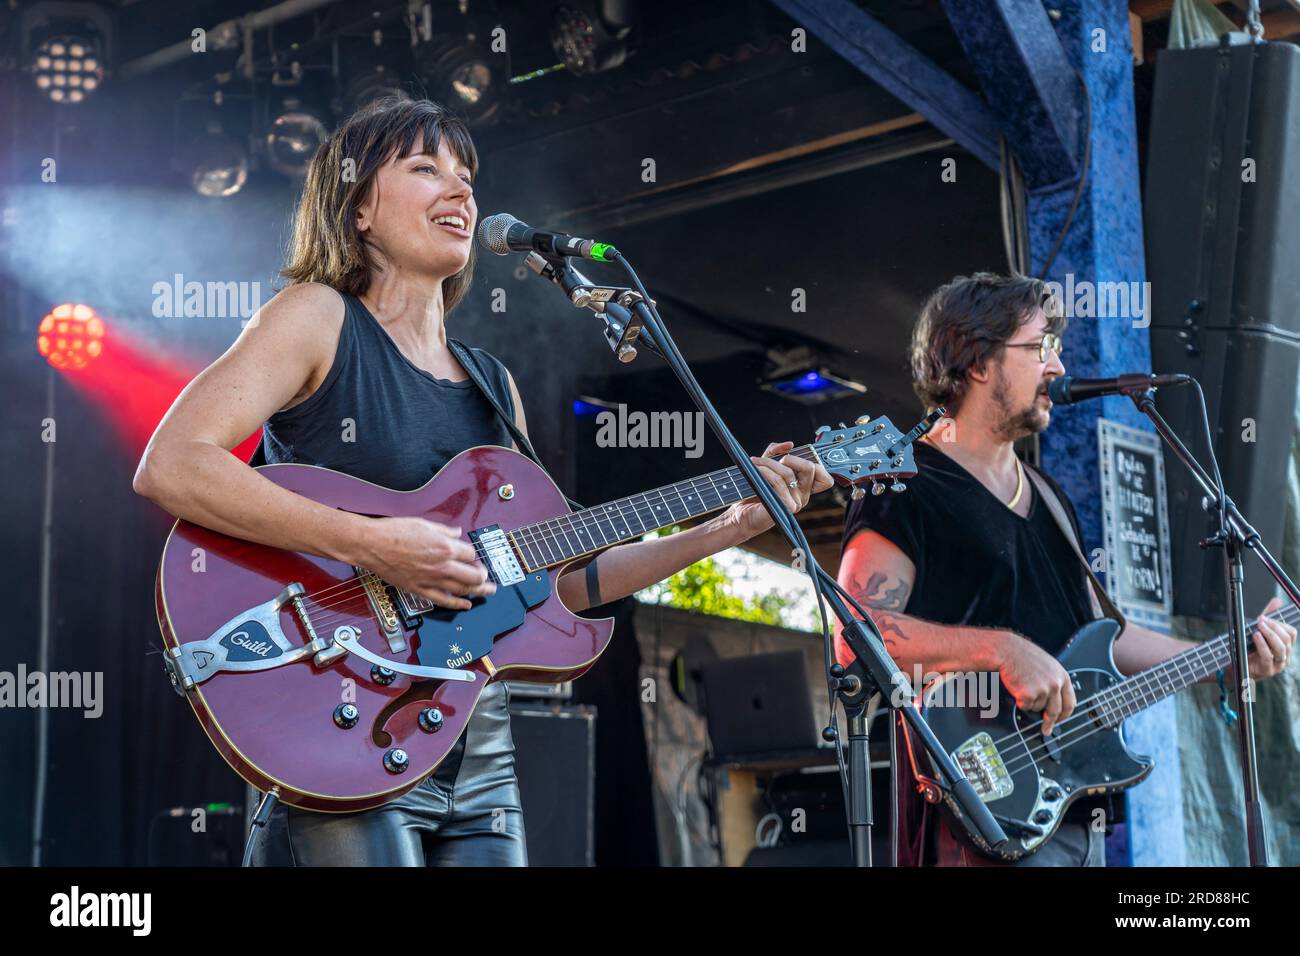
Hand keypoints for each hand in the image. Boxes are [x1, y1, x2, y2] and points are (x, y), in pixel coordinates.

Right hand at [358, 516, 495, 610]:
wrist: (371, 544)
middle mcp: (441, 565)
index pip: (471, 554)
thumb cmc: (394, 532)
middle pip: (473, 575)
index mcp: (444, 546)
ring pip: (462, 590)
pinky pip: (443, 600)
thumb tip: (457, 533)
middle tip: (486, 576)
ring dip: (478, 591)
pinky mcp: (419, 589)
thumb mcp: (424, 524)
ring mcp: (431, 579)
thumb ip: (444, 530)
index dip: (474, 555)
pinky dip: (457, 604)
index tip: (473, 556)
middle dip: (483, 576)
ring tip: (487, 591)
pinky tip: (466, 604)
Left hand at [726, 441, 833, 539]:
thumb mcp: (767, 466)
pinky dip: (766, 472)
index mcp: (803, 488)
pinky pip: (779, 483)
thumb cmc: (754, 492)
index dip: (815, 463)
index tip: (794, 459)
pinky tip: (757, 470)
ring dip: (770, 463)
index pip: (825, 478)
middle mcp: (803, 496)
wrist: (741, 513)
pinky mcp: (786, 507)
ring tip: (756, 462)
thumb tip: (789, 444)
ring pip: (790, 473)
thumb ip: (777, 452)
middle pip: (811, 468)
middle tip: (777, 460)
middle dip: (791, 458)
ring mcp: (796, 503)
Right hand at [995, 632, 1075, 736]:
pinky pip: (1025, 706)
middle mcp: (1055, 684)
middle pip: (1056, 711)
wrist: (1007, 651)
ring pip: (1037, 708)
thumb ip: (1054, 681)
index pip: (1070, 702)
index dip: (1065, 714)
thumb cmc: (1023, 655)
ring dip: (1030, 702)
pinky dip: (1019, 701)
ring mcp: (1043, 690)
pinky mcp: (1028, 695)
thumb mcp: (1048, 665)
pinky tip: (1017, 687)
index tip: (1060, 719)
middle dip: (1050, 723)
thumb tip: (1055, 700)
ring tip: (1023, 686)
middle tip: (1046, 729)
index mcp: (1062, 676)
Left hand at [1246, 597, 1294, 679]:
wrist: (1235, 664)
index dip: (1280, 624)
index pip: (1291, 633)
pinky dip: (1262, 645)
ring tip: (1259, 628)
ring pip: (1281, 649)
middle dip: (1274, 628)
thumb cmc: (1248, 647)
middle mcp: (1284, 656)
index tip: (1266, 618)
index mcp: (1285, 646)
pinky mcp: (1267, 671)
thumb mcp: (1258, 630)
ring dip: (1270, 635)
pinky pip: (1268, 657)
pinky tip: (1256, 637)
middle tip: (1261, 621)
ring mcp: (1277, 665)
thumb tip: (1277, 601)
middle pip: (1287, 640)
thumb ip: (1268, 617)